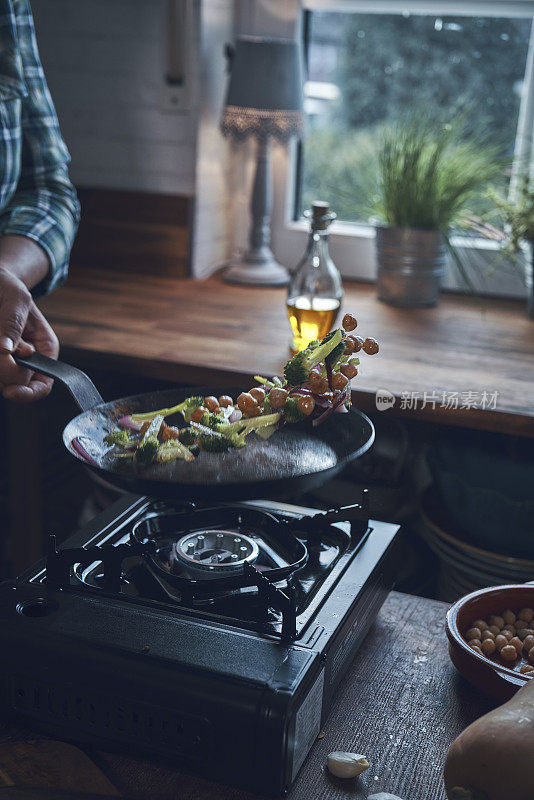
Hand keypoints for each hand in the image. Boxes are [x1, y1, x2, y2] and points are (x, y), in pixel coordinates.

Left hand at [0, 266, 58, 401]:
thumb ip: (12, 324)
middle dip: (3, 369)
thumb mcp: (16, 300)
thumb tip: (6, 350)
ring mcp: (8, 361)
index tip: (9, 391)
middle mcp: (27, 360)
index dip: (28, 392)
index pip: (42, 384)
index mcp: (45, 349)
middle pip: (14, 383)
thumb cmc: (9, 288)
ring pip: (0, 376)